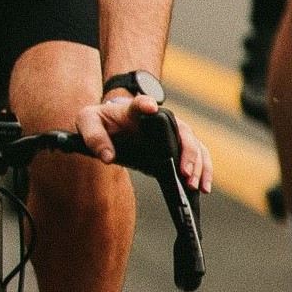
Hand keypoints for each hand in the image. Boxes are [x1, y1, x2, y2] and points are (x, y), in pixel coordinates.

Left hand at [78, 90, 214, 192]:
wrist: (113, 123)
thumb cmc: (102, 120)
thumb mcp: (88, 122)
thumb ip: (94, 137)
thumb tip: (107, 156)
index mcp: (135, 109)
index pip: (141, 103)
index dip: (146, 103)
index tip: (150, 108)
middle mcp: (162, 119)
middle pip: (182, 131)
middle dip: (187, 152)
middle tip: (183, 173)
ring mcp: (173, 133)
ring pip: (196, 146)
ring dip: (199, 166)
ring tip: (194, 186)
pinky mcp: (177, 148)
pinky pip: (198, 158)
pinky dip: (203, 172)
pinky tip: (203, 188)